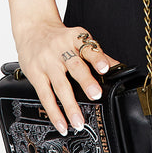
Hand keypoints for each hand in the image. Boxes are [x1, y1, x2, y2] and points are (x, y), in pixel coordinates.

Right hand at [13, 18, 120, 135]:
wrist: (33, 28)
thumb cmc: (59, 37)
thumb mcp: (78, 39)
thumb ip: (96, 53)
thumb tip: (118, 67)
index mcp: (75, 38)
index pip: (88, 48)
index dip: (97, 58)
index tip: (105, 68)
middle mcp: (60, 49)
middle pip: (74, 66)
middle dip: (85, 81)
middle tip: (95, 95)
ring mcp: (47, 62)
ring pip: (60, 85)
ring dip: (70, 105)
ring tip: (79, 121)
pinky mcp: (35, 74)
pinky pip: (45, 95)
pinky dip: (54, 112)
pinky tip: (62, 124)